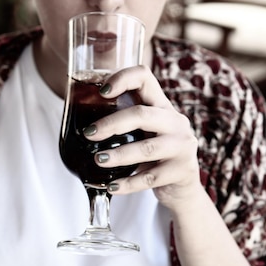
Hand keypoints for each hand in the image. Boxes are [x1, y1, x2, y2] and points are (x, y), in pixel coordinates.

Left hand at [84, 65, 203, 212]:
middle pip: (142, 115)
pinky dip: (128, 183)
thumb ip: (125, 125)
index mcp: (162, 106)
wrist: (182, 187)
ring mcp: (181, 147)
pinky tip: (112, 186)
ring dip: (119, 155)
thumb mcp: (145, 134)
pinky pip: (149, 178)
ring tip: (99, 160)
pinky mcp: (181, 171)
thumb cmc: (156, 156)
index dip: (123, 78)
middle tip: (89, 133)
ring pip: (147, 148)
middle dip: (113, 124)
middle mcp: (175, 122)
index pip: (145, 77)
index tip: (102, 92)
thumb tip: (84, 127)